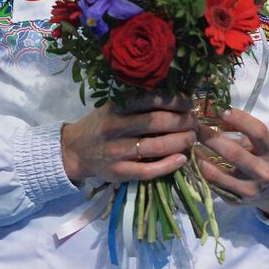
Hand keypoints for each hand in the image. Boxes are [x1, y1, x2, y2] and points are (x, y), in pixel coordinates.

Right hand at [60, 92, 196, 185]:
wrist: (75, 150)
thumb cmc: (103, 124)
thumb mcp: (115, 106)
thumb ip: (140, 102)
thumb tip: (178, 97)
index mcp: (117, 107)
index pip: (152, 99)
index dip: (175, 100)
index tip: (188, 102)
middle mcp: (116, 127)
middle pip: (157, 122)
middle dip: (182, 122)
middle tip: (193, 122)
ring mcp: (116, 151)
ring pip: (156, 146)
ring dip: (180, 142)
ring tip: (192, 138)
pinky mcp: (119, 172)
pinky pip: (148, 170)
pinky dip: (168, 165)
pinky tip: (182, 159)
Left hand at [194, 108, 268, 220]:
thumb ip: (248, 134)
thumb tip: (217, 117)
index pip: (258, 132)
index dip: (240, 119)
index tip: (222, 110)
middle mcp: (263, 172)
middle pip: (233, 153)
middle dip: (210, 137)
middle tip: (193, 126)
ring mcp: (249, 190)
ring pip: (217, 175)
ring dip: (198, 158)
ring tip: (187, 145)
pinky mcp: (236, 201)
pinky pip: (213, 186)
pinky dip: (200, 173)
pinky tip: (192, 162)